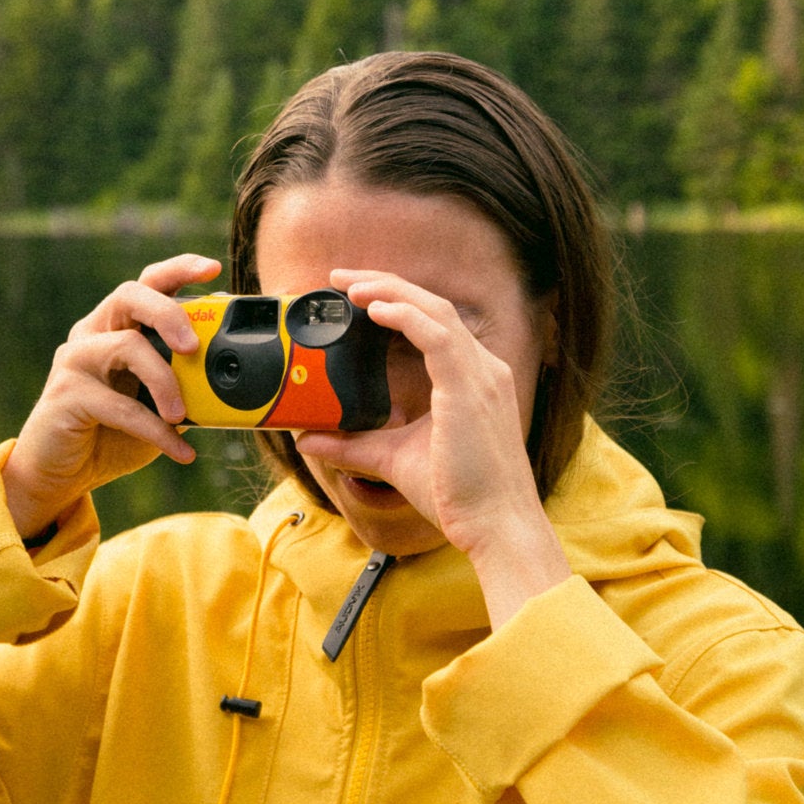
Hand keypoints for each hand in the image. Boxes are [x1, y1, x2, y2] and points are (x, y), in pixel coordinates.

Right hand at [1, 254, 218, 537]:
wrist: (62, 475)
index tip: (213, 269)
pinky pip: (119, 406)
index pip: (147, 284)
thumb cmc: (113, 434)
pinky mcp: (65, 394)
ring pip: (126, 346)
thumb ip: (188, 388)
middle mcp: (93, 334)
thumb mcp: (160, 408)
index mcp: (117, 327)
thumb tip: (237, 382)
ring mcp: (76, 360)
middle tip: (194, 346)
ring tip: (182, 416)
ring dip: (164, 381)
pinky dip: (155, 430)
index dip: (179, 270)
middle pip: (129, 295)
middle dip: (168, 312)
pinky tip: (180, 452)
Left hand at [296, 269, 568, 624]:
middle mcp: (482, 369)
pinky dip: (404, 315)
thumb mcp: (392, 460)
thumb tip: (308, 439)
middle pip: (433, 306)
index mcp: (473, 380)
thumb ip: (352, 446)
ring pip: (434, 311)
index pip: (434, 322)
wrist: (495, 526)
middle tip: (341, 277)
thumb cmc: (459, 496)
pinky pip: (436, 336)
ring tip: (350, 285)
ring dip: (389, 291)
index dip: (396, 300)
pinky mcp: (469, 390)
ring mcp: (480, 376)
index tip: (355, 294)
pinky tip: (373, 309)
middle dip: (386, 284)